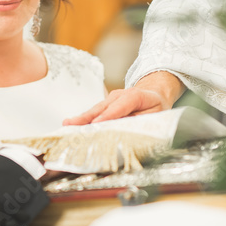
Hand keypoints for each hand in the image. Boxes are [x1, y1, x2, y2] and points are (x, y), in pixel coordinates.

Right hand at [63, 71, 184, 124]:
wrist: (154, 94)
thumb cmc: (156, 107)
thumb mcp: (157, 115)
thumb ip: (143, 122)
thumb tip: (129, 132)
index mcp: (135, 96)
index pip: (120, 106)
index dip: (108, 115)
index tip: (97, 124)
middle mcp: (119, 95)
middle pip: (102, 107)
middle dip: (87, 117)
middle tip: (72, 125)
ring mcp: (111, 99)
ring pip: (95, 110)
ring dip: (82, 118)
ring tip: (68, 125)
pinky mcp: (106, 105)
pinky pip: (95, 112)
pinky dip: (85, 120)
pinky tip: (74, 125)